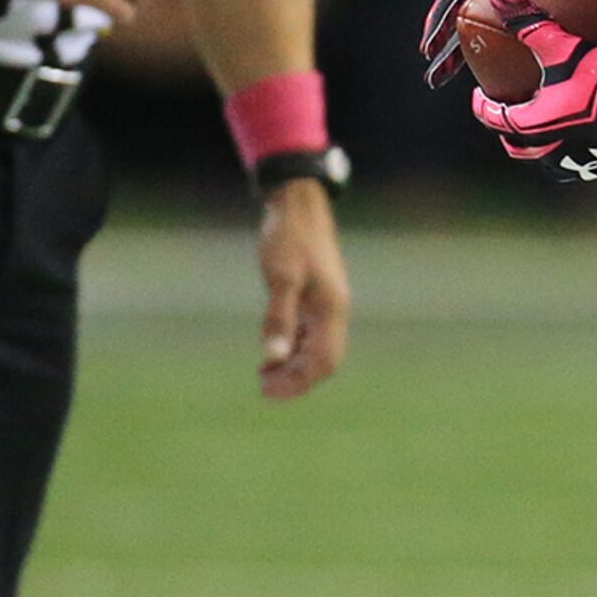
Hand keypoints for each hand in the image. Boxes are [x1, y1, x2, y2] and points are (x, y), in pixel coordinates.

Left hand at [254, 178, 348, 400]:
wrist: (298, 205)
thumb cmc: (288, 238)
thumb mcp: (280, 277)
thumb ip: (279, 318)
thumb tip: (272, 357)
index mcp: (331, 310)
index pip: (324, 362)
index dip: (298, 382)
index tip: (268, 391)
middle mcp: (334, 312)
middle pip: (324, 362)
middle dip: (296, 380)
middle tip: (263, 390)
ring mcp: (326, 306)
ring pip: (317, 350)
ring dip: (293, 367)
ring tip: (264, 376)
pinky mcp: (315, 298)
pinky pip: (310, 336)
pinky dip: (293, 350)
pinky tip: (272, 353)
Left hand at [467, 0, 596, 183]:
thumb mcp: (560, 48)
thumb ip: (529, 24)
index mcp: (528, 125)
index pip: (492, 115)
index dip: (482, 103)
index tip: (480, 95)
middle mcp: (546, 150)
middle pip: (517, 145)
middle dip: (510, 130)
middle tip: (511, 116)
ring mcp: (575, 162)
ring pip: (548, 159)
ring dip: (543, 145)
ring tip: (548, 130)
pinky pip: (586, 166)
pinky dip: (581, 155)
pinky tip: (590, 147)